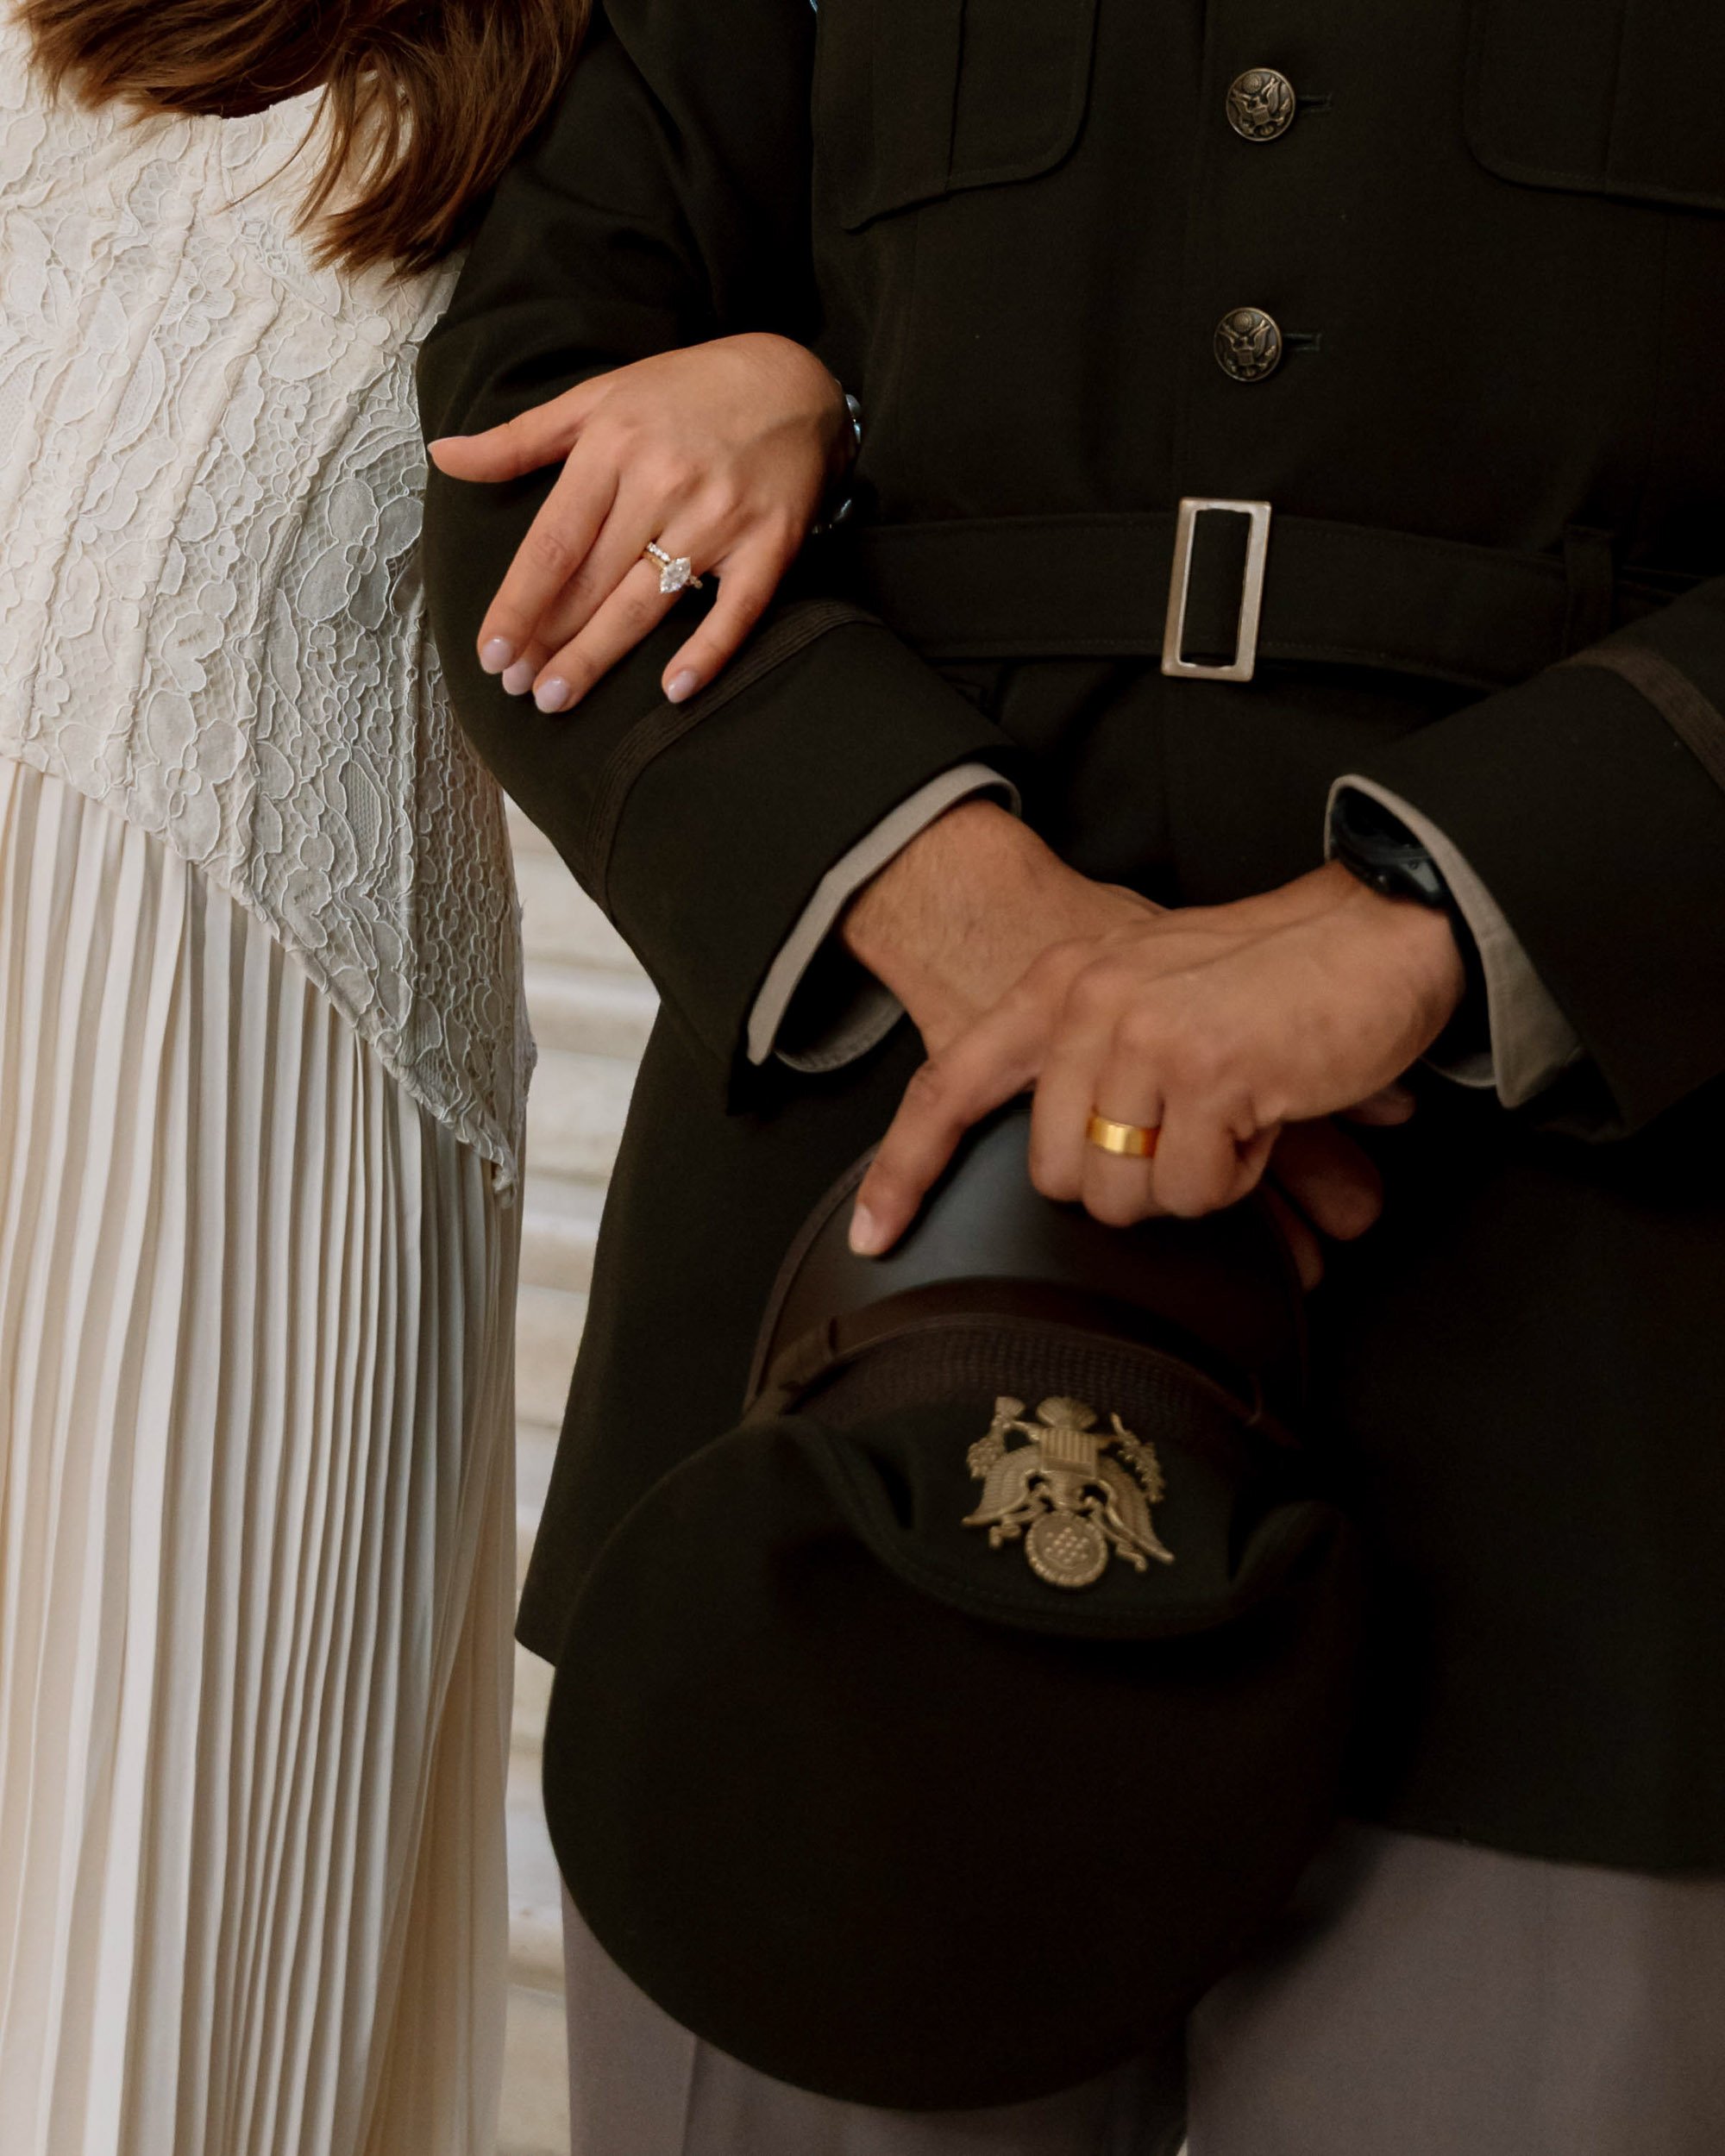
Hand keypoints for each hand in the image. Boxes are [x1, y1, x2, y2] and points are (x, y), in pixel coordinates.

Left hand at [429, 333, 851, 712]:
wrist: (795, 380)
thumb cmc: (684, 393)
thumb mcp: (598, 398)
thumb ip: (520, 438)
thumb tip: (442, 456)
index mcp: (613, 446)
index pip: (552, 542)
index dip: (518, 603)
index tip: (491, 654)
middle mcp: (664, 481)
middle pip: (592, 580)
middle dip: (549, 640)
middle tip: (516, 690)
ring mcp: (720, 515)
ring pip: (648, 601)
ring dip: (600, 655)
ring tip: (557, 697)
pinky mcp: (772, 542)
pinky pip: (737, 609)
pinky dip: (708, 651)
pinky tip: (673, 691)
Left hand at [851, 859, 1462, 1258]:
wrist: (1386, 928)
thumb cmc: (1276, 975)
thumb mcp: (1154, 993)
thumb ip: (1095, 1056)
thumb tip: (1071, 1164)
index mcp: (1061, 985)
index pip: (950, 1084)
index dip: (905, 1167)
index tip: (873, 1235)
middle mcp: (1087, 1005)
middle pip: (1056, 1176)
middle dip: (1132, 1180)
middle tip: (1195, 1133)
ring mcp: (1143, 1038)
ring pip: (1126, 1194)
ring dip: (1194, 1181)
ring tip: (1237, 1114)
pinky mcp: (1206, 1074)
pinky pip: (1199, 1191)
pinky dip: (1245, 1175)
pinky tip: (1270, 1113)